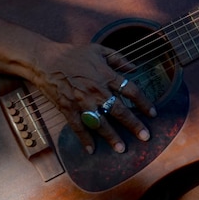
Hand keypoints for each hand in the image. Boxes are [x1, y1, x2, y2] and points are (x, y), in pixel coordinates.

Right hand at [30, 42, 156, 152]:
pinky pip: (78, 127)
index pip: (131, 91)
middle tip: (145, 137)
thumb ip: (119, 58)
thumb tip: (135, 67)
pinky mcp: (67, 109)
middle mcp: (96, 90)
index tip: (153, 113)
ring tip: (121, 149)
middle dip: (134, 125)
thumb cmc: (73, 54)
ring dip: (111, 137)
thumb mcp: (99, 49)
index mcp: (106, 75)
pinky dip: (84, 139)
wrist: (45, 60)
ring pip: (100, 123)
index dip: (144, 103)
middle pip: (120, 111)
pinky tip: (91, 150)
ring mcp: (82, 101)